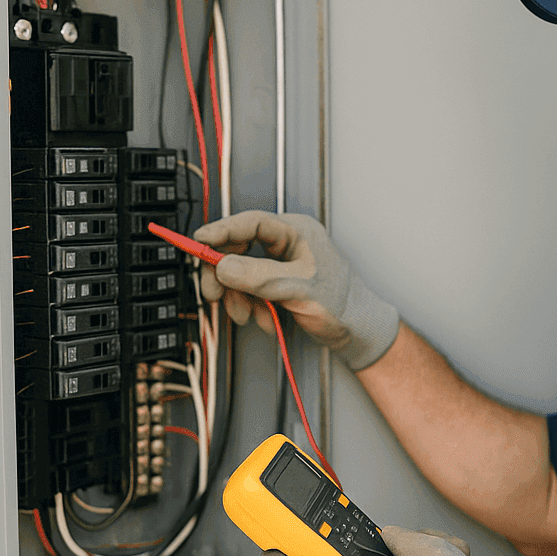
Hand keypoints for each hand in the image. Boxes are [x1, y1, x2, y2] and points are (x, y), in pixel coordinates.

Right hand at [192, 211, 398, 369]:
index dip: (221, 231)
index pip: (251, 223)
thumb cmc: (343, 304)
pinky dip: (251, 306)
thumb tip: (224, 266)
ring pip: (242, 273)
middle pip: (239, 249)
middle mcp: (287, 244)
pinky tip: (262, 319)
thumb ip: (259, 276)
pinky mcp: (278, 284)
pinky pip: (251, 290)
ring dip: (238, 297)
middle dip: (225, 275)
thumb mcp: (297, 289)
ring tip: (246, 315)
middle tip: (214, 294)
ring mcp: (282, 264)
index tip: (198, 242)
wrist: (358, 332)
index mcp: (296, 232)